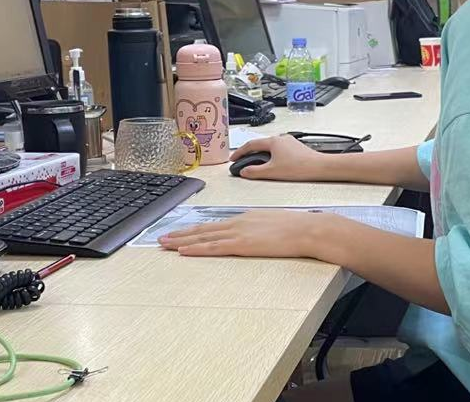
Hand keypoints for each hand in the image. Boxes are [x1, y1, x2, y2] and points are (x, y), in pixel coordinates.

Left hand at [159, 209, 343, 259]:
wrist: (308, 229)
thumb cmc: (296, 228)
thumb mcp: (273, 225)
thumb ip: (259, 230)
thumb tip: (253, 236)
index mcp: (245, 218)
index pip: (213, 224)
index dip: (193, 229)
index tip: (179, 232)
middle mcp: (238, 222)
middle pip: (203, 229)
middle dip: (180, 234)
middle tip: (161, 239)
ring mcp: (239, 232)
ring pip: (203, 237)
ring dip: (182, 242)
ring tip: (165, 245)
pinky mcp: (243, 244)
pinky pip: (215, 247)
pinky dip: (197, 249)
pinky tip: (185, 251)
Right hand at [230, 134, 329, 180]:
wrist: (319, 167)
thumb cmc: (298, 167)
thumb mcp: (272, 171)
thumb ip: (255, 172)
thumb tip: (244, 171)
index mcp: (273, 141)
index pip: (251, 144)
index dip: (240, 152)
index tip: (233, 158)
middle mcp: (280, 138)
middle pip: (260, 144)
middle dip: (249, 153)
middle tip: (241, 162)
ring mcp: (289, 142)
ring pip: (270, 147)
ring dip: (260, 155)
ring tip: (255, 164)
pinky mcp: (295, 148)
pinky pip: (278, 150)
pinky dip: (271, 156)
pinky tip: (272, 165)